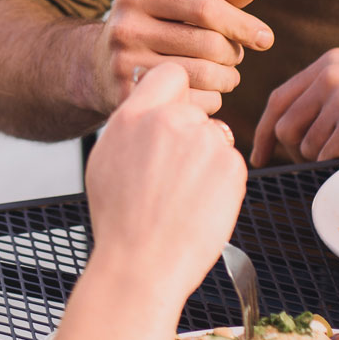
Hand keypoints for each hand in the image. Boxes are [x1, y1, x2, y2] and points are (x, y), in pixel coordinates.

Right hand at [83, 62, 245, 299]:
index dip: (174, 94)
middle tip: (172, 176)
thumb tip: (148, 107)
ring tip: (181, 197)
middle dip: (189, 136)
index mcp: (134, 116)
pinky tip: (198, 205)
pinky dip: (220, 182)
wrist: (142, 265)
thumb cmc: (120, 222)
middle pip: (194, 111)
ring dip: (205, 160)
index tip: (173, 114)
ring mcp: (204, 141)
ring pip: (214, 139)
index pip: (170, 74)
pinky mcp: (231, 165)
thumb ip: (132, 125)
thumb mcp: (106, 159)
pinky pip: (230, 163)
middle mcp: (170, 121)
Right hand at [89, 0, 267, 113]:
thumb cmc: (152, 28)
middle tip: (234, 56)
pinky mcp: (129, 101)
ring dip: (228, 78)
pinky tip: (205, 93)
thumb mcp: (176, 3)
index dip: (241, 23)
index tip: (266, 38)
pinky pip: (194, 103)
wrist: (98, 68)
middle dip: (233, 52)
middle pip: (208, 44)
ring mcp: (123, 67)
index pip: (204, 8)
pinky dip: (212, 100)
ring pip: (205, 76)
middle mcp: (125, 28)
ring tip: (226, 75)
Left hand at [251, 48, 338, 165]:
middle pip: (283, 126)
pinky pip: (326, 156)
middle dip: (291, 152)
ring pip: (305, 146)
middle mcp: (328, 77)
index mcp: (328, 63)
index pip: (278, 99)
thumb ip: (328, 90)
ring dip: (322, 158)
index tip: (260, 154)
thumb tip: (291, 126)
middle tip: (309, 163)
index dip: (263, 131)